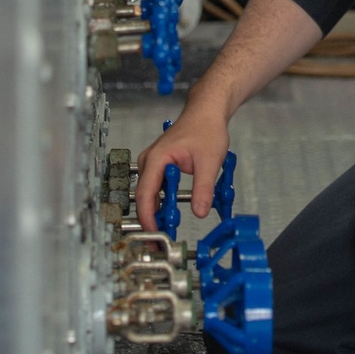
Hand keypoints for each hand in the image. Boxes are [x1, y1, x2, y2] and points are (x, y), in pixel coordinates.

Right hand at [134, 102, 229, 231]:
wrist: (207, 112)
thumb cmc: (206, 128)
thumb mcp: (209, 160)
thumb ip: (204, 188)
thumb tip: (200, 212)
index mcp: (157, 158)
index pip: (146, 194)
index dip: (148, 218)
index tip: (154, 235)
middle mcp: (149, 161)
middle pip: (144, 197)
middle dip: (151, 220)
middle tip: (160, 241)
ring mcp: (152, 163)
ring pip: (150, 194)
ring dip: (157, 212)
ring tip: (167, 231)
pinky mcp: (159, 166)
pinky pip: (156, 188)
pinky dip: (163, 202)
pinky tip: (172, 214)